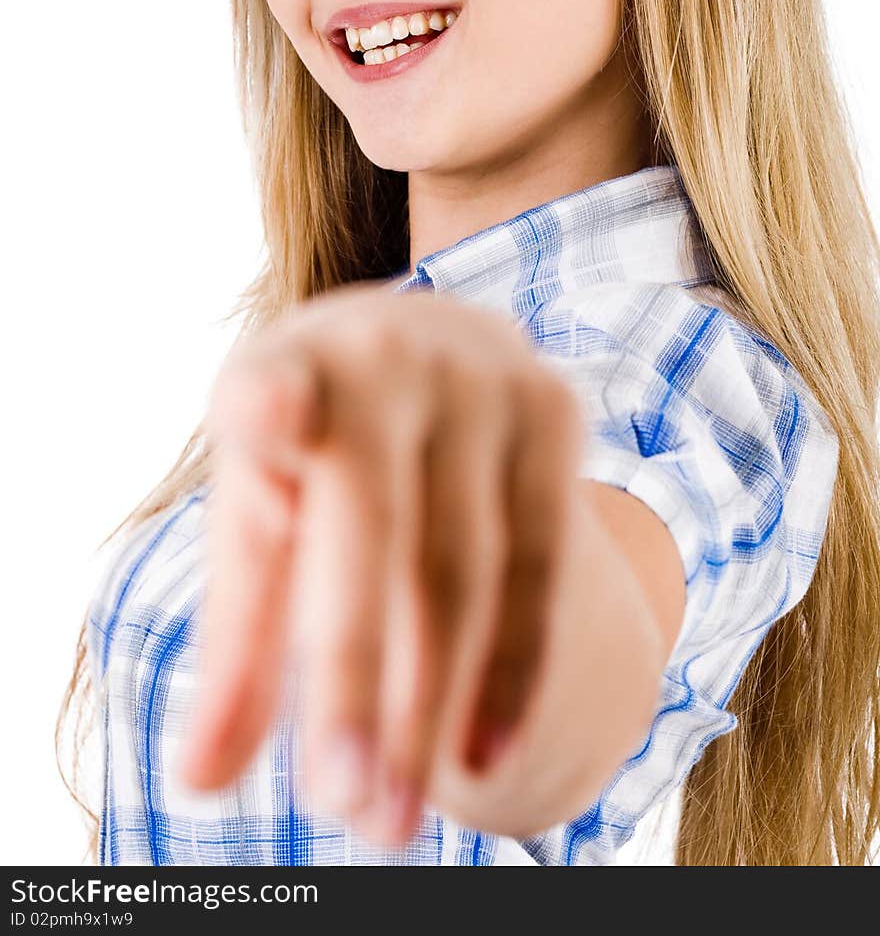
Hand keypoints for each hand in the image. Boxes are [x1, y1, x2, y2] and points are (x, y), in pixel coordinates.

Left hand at [176, 280, 585, 847]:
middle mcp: (383, 356)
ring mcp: (479, 374)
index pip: (266, 394)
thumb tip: (199, 779)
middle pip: (373, 530)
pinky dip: (513, 668)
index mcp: (279, 369)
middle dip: (356, 680)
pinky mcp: (552, 404)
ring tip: (393, 818)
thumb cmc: (314, 456)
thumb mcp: (260, 523)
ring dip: (433, 704)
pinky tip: (483, 754)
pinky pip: (541, 558)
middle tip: (345, 809)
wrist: (425, 350)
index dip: (269, 409)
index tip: (268, 419)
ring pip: (463, 563)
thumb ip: (239, 641)